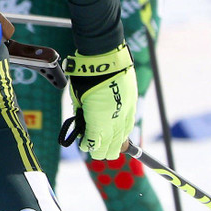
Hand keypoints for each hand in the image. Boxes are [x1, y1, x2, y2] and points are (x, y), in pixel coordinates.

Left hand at [61, 42, 136, 159]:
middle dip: (102, 150)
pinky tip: (118, 133)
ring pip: (123, 138)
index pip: (96, 145)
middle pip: (111, 147)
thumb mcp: (78, 100)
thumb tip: (84, 128)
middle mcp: (114, 121)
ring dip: (114, 143)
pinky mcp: (132, 106)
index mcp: (98, 121)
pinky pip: (129, 125)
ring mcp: (125, 114)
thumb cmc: (85, 78)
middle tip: (94, 149)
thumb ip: (82, 117)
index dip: (90, 148)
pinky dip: (123, 131)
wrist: (104, 59)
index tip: (85, 147)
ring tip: (107, 145)